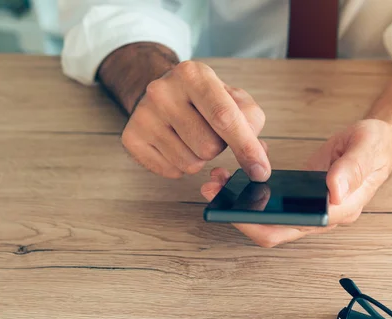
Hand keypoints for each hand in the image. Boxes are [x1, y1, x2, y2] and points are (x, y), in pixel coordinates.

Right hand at [121, 60, 270, 180]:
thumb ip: (252, 124)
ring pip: (191, 164)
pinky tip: (176, 145)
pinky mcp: (131, 138)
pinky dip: (181, 166)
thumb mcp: (234, 99)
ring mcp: (143, 115)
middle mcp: (162, 90)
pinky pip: (171, 172)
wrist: (164, 92)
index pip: (224, 118)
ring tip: (192, 136)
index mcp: (193, 74)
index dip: (246, 148)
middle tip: (209, 130)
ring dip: (200, 158)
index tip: (260, 171)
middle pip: (209, 147)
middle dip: (219, 148)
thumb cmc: (206, 99)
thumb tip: (258, 163)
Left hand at [201, 119, 391, 246]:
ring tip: (217, 180)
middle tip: (212, 191)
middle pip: (274, 229)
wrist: (380, 142)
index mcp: (338, 209)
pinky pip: (273, 201)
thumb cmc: (376, 146)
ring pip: (269, 216)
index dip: (259, 223)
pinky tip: (238, 173)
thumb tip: (332, 192)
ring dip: (241, 203)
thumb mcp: (368, 147)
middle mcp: (321, 214)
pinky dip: (252, 191)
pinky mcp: (302, 194)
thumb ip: (352, 169)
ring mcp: (310, 206)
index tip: (233, 208)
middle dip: (239, 215)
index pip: (292, 228)